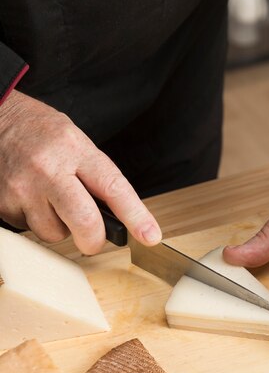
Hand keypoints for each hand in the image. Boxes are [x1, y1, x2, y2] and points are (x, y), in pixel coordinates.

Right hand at [0, 90, 160, 253]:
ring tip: (50, 201)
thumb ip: (96, 176)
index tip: (150, 236)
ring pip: (55, 234)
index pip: (114, 188)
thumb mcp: (75, 142)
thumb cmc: (39, 132)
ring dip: (60, 228)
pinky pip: (31, 230)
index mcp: (75, 149)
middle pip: (85, 223)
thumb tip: (121, 217)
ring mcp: (24, 189)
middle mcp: (49, 169)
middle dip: (94, 240)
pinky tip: (31, 199)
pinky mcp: (5, 204)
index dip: (136, 216)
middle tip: (93, 238)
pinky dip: (37, 221)